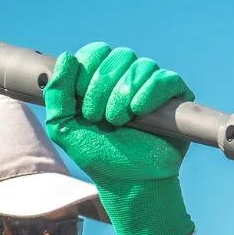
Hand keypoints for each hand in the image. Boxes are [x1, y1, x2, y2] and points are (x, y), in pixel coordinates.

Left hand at [44, 42, 195, 234]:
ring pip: (142, 66)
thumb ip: (56, 94)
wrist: (129, 182)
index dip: (88, 72)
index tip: (83, 106)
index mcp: (102, 79)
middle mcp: (129, 77)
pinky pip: (166, 79)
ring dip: (124, 94)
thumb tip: (67, 57)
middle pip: (119, 55)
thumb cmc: (99, 156)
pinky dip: (150, 93)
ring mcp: (154, 86)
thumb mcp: (63, 127)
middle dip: (103, 87)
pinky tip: (139, 113)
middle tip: (101, 118)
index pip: (97, 52)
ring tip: (120, 122)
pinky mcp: (177, 98)